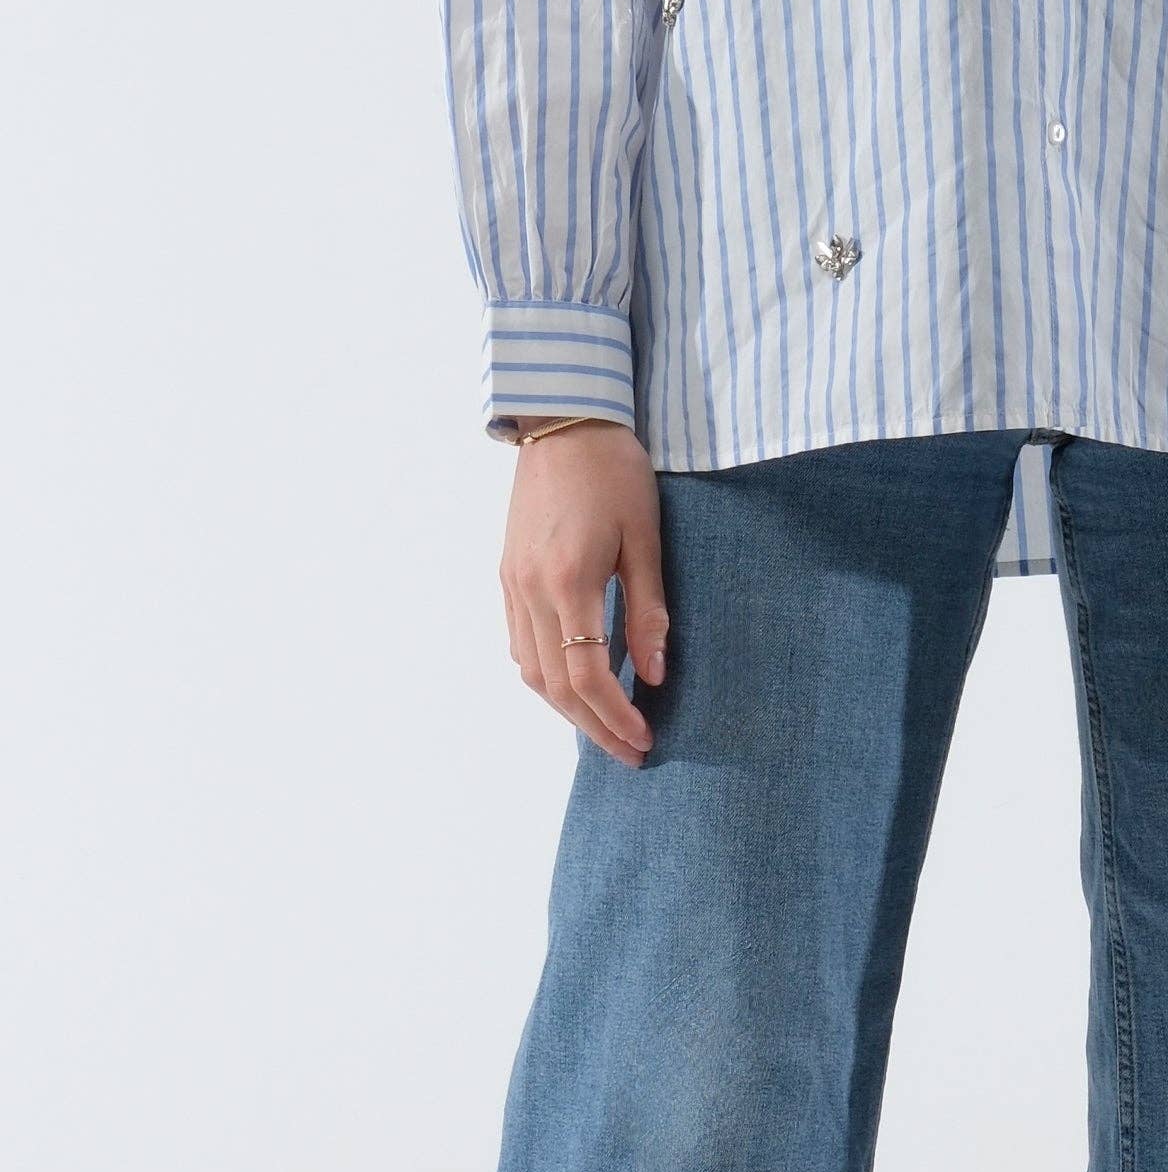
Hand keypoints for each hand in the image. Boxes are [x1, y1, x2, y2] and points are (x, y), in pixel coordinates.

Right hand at [501, 421, 671, 766]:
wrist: (564, 419)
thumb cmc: (615, 470)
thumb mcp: (646, 536)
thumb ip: (649, 609)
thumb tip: (656, 676)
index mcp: (569, 580)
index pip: (586, 675)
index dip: (615, 718)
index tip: (645, 741)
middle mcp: (530, 590)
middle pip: (554, 686)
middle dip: (593, 727)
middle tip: (631, 752)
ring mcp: (512, 583)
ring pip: (531, 671)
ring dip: (567, 707)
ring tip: (607, 726)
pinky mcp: (507, 573)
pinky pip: (520, 643)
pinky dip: (547, 674)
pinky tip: (575, 681)